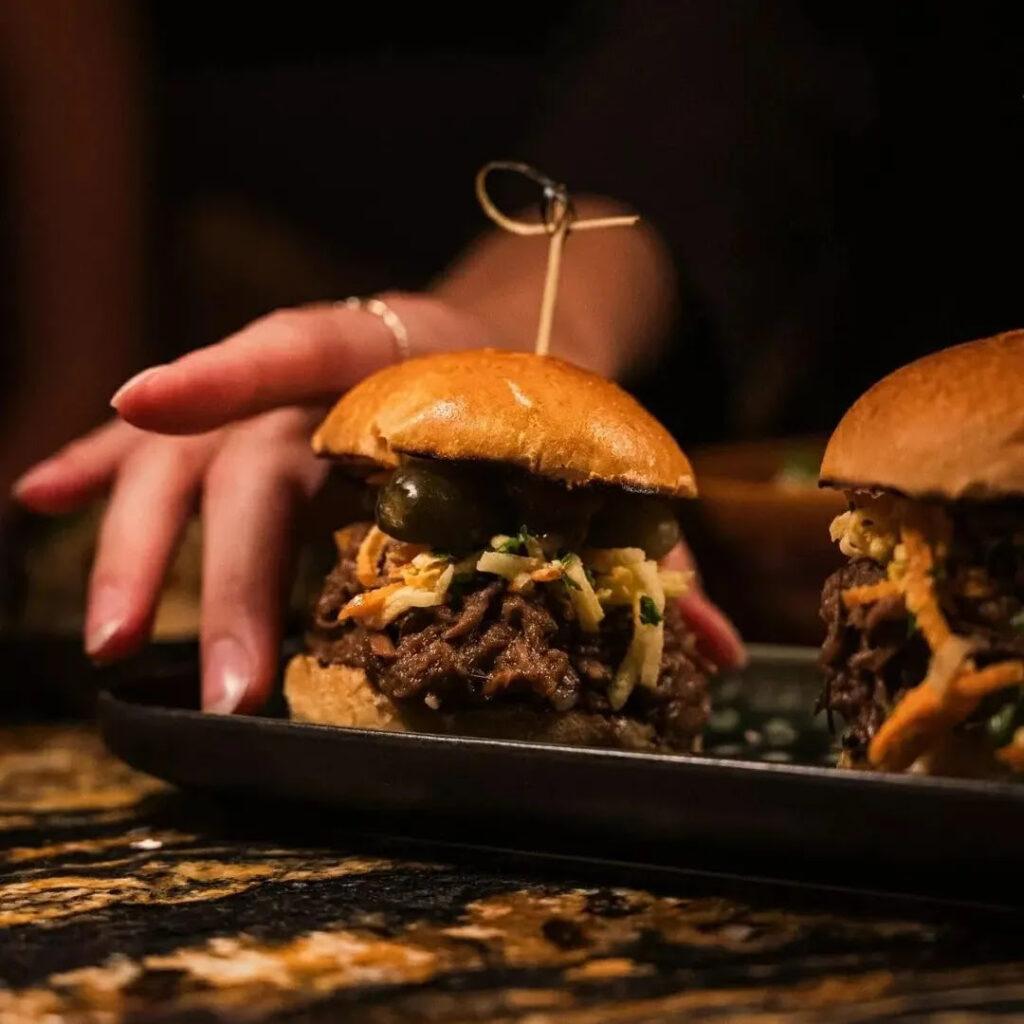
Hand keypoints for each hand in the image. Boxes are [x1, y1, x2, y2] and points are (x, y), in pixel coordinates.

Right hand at [13, 293, 744, 714]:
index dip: (224, 372)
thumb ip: (653, 555)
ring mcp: (282, 394)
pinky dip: (99, 469)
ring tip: (100, 639)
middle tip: (217, 689)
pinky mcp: (257, 415)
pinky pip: (166, 442)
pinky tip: (38, 499)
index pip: (305, 348)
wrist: (516, 335)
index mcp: (414, 359)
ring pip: (186, 459)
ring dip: (134, 542)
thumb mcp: (598, 461)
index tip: (141, 405)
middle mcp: (330, 372)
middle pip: (249, 458)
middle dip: (222, 573)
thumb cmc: (549, 403)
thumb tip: (714, 657)